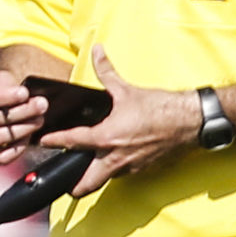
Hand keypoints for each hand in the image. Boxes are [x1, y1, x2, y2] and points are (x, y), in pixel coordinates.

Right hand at [0, 68, 45, 164]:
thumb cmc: (3, 86)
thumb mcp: (3, 76)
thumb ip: (10, 83)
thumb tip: (25, 96)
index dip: (4, 97)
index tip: (25, 93)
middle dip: (21, 112)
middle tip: (42, 105)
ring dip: (23, 129)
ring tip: (39, 119)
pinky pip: (1, 157)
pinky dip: (17, 148)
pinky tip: (28, 135)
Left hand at [44, 48, 202, 195]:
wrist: (193, 121)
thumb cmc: (161, 107)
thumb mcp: (128, 89)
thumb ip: (106, 71)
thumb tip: (97, 51)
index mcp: (107, 137)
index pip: (71, 142)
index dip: (53, 141)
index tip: (42, 141)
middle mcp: (115, 158)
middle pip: (84, 184)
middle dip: (71, 184)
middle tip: (62, 175)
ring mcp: (129, 167)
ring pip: (103, 180)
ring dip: (92, 174)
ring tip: (84, 165)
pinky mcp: (143, 170)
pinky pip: (121, 175)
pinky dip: (113, 169)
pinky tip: (111, 158)